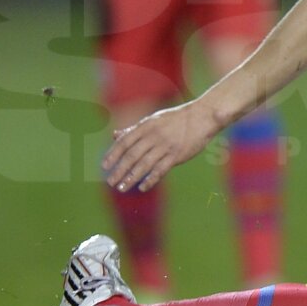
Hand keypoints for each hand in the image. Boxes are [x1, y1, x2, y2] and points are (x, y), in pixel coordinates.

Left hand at [103, 101, 220, 191]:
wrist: (202, 117)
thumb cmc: (176, 119)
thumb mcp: (153, 120)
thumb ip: (133, 130)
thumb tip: (115, 135)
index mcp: (145, 126)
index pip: (124, 142)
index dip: (113, 154)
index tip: (104, 166)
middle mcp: (154, 136)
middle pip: (132, 156)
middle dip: (119, 170)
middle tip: (110, 182)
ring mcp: (165, 146)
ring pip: (144, 164)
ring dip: (131, 178)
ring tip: (122, 188)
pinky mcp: (177, 155)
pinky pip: (160, 170)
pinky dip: (151, 179)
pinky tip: (142, 187)